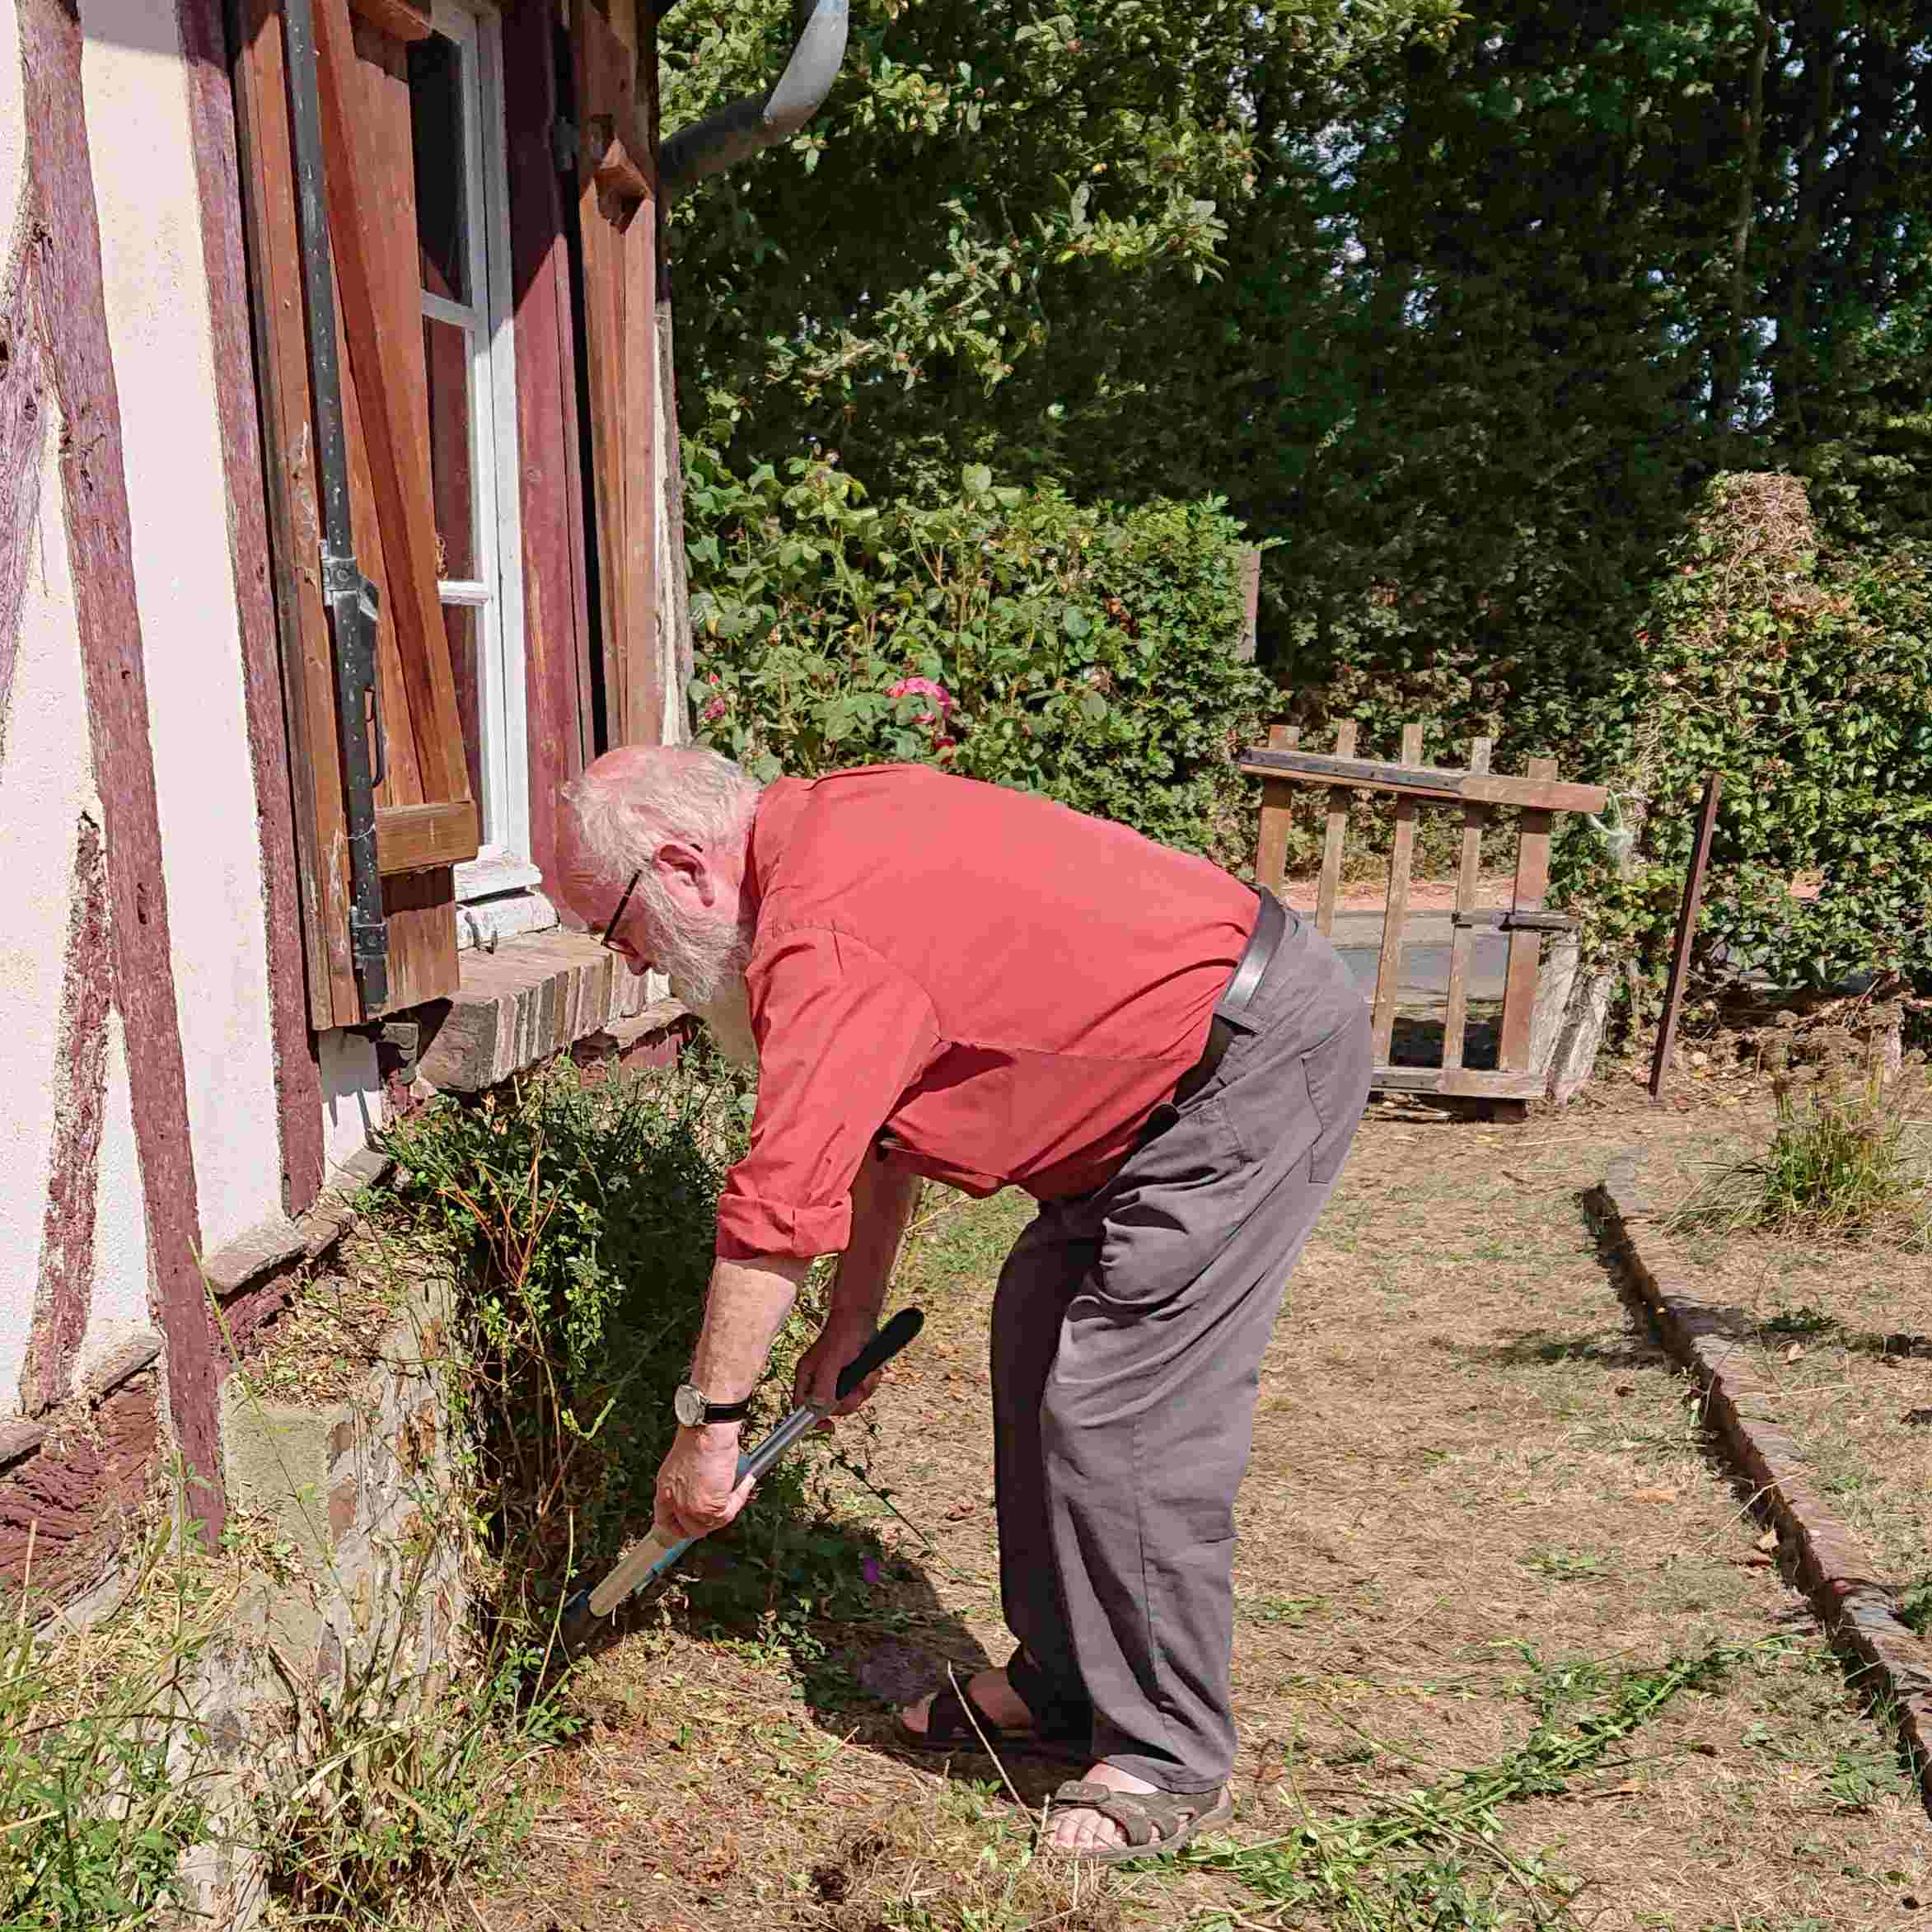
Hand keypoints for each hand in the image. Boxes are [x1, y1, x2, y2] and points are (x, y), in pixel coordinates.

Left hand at [654, 1423, 753, 1539]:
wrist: (706, 1430)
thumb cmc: (697, 1436)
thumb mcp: (682, 1462)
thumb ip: (686, 1481)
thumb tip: (700, 1487)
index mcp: (664, 1490)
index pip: (664, 1521)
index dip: (678, 1526)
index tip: (688, 1526)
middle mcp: (674, 1502)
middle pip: (689, 1529)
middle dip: (706, 1523)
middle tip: (721, 1511)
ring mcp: (691, 1507)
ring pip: (711, 1525)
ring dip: (726, 1510)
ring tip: (737, 1490)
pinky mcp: (710, 1506)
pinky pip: (728, 1513)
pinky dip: (739, 1499)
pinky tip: (744, 1483)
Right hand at [791, 1314, 884, 1420]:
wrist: (862, 1318)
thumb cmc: (843, 1335)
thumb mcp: (831, 1362)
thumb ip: (824, 1385)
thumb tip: (818, 1409)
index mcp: (806, 1377)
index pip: (802, 1407)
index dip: (813, 1420)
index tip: (829, 1427)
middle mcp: (820, 1381)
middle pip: (832, 1408)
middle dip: (849, 1401)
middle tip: (858, 1390)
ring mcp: (837, 1380)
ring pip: (850, 1400)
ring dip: (863, 1390)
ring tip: (868, 1375)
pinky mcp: (853, 1377)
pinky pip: (862, 1391)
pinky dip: (870, 1383)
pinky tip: (872, 1372)